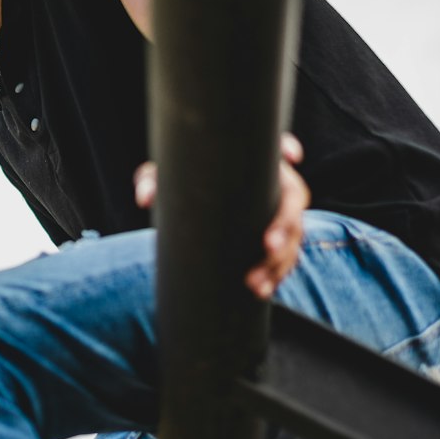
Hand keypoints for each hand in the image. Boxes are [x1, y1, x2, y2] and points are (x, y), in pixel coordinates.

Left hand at [135, 136, 308, 298]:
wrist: (189, 209)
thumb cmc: (183, 185)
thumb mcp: (167, 179)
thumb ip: (153, 180)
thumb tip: (145, 197)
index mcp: (254, 163)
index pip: (278, 148)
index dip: (289, 147)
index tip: (291, 155)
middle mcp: (273, 185)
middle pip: (294, 200)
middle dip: (286, 225)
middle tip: (268, 246)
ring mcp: (277, 214)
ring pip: (294, 237)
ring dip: (279, 262)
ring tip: (255, 284)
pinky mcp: (275, 241)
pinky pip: (285, 259)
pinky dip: (276, 276)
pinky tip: (262, 291)